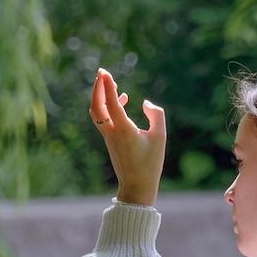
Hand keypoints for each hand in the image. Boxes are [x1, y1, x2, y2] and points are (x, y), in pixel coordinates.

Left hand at [88, 68, 165, 206]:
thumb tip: (144, 103)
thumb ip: (156, 115)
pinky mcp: (110, 140)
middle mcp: (112, 132)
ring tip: (107, 80)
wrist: (136, 185)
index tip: (105, 72)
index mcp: (124, 130)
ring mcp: (108, 136)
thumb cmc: (150, 163)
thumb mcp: (160, 137)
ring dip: (99, 95)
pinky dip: (106, 105)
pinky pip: (103, 118)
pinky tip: (122, 99)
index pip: (111, 104)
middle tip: (101, 71)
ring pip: (97, 112)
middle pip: (97, 105)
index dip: (107, 86)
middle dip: (98, 87)